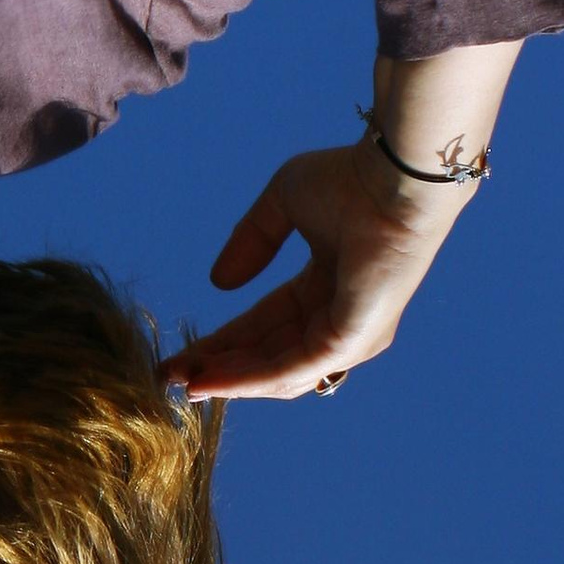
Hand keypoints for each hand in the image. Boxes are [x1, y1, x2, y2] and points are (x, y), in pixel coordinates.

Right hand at [163, 135, 462, 403]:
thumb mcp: (284, 207)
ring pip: (278, 372)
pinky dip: (248, 379)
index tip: (182, 353)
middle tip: (171, 376)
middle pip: (267, 355)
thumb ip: (251, 242)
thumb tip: (219, 284)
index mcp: (326, 288)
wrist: (392, 180)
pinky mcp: (349, 341)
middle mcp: (339, 320)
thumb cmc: (351, 181)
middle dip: (218, 367)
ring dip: (228, 380)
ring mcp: (348, 336)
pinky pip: (291, 369)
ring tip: (184, 383)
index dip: (222, 341)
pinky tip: (211, 380)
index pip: (265, 325)